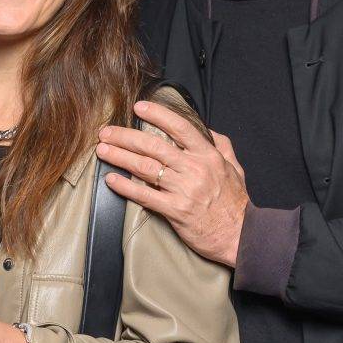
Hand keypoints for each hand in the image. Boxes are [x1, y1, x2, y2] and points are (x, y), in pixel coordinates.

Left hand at [97, 98, 250, 267]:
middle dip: (125, 136)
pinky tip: (111, 179)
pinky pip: (145, 195)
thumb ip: (221, 145)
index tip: (138, 107)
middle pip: (154, 146)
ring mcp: (184, 190)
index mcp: (208, 156)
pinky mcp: (175, 210)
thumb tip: (206, 129)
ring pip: (145, 167)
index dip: (157, 114)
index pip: (180, 127)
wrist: (240, 235)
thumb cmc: (235, 203)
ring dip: (120, 157)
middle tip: (106, 132)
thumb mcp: (235, 167)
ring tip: (103, 150)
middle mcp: (194, 169)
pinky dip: (125, 187)